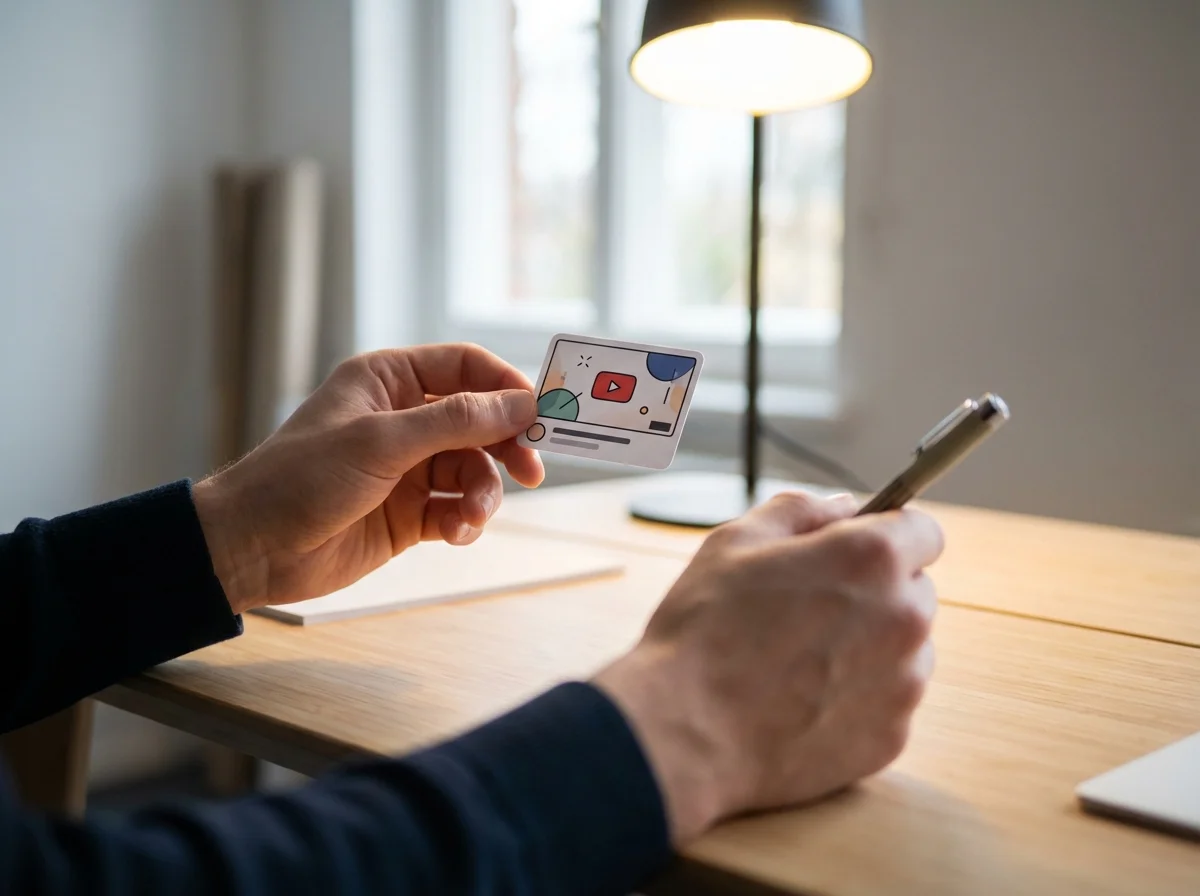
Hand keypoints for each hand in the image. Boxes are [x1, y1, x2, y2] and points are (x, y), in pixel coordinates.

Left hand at [193, 345, 542, 613]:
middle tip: (531, 471)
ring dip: (482, 493)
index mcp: (389, 381)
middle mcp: (403, 419)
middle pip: (480, 421)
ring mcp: (407, 468)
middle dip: (506, 445)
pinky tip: (456, 533)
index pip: (466, 368)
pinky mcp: (408, 513)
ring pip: (473, 470)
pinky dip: (465, 520)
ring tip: (471, 516)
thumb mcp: (382, 441)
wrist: (251, 549)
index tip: (540, 413)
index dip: (506, 387)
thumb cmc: (300, 479)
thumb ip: (456, 421)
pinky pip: (456, 508)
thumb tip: (522, 403)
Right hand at [594, 492, 943, 843]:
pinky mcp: (891, 736)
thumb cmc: (703, 634)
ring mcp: (903, 683)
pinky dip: (859, 698)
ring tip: (802, 661)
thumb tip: (842, 508)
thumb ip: (799, 511)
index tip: (860, 549)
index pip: (924, 530)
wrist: (687, 734)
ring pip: (906, 650)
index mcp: (870, 559)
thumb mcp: (734, 543)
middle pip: (915, 591)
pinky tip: (805, 701)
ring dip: (871, 647)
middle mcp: (902, 618)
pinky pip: (889, 703)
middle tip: (811, 609)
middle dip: (876, 593)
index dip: (888, 534)